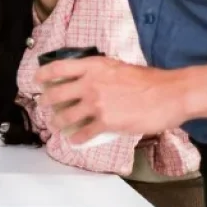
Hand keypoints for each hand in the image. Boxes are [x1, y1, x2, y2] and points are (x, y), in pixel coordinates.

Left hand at [39, 57, 187, 142]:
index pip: (58, 68)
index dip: (43, 74)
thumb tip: (88, 80)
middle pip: (56, 94)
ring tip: (57, 125)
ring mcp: (96, 104)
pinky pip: (84, 132)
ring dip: (58, 122)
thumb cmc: (149, 80)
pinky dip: (78, 138)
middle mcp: (90, 84)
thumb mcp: (118, 67)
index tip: (36, 80)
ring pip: (66, 116)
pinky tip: (75, 140)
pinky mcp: (106, 122)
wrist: (169, 94)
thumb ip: (100, 73)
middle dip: (46, 102)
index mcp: (93, 66)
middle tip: (44, 106)